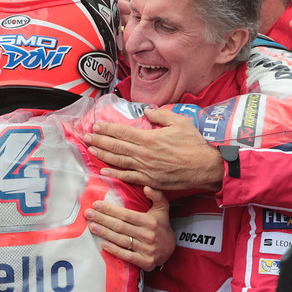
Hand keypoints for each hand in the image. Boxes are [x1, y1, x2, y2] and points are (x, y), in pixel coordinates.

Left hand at [84, 107, 223, 190]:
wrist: (205, 168)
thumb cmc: (195, 145)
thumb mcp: (180, 122)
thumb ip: (162, 115)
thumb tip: (148, 111)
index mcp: (150, 138)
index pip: (122, 132)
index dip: (107, 129)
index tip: (96, 126)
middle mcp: (144, 153)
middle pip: (116, 146)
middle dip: (99, 140)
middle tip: (85, 136)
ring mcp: (145, 168)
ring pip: (119, 161)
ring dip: (103, 155)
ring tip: (91, 150)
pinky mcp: (149, 180)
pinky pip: (128, 177)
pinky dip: (115, 174)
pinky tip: (104, 172)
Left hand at [85, 186, 174, 270]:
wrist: (170, 250)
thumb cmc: (161, 227)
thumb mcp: (162, 209)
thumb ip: (156, 196)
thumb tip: (146, 187)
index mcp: (150, 222)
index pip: (126, 215)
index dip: (110, 210)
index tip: (96, 204)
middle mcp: (148, 235)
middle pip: (120, 226)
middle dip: (102, 219)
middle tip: (88, 214)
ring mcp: (147, 249)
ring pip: (121, 240)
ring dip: (105, 233)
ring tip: (92, 226)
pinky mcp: (145, 262)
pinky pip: (127, 255)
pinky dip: (115, 250)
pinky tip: (103, 244)